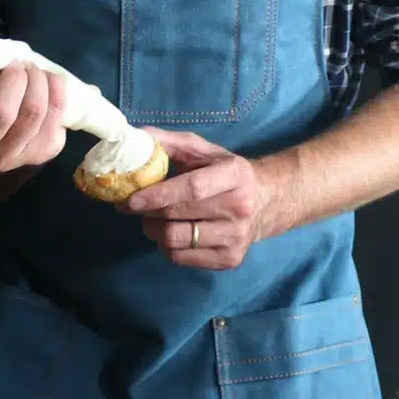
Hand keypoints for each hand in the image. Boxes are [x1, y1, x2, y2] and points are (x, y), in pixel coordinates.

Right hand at [0, 30, 67, 173]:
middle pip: (1, 113)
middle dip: (14, 78)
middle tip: (16, 64)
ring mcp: (4, 161)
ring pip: (32, 117)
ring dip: (38, 83)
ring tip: (33, 71)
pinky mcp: (35, 159)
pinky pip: (54, 126)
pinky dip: (57, 97)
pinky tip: (49, 84)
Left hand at [122, 128, 282, 269]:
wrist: (268, 201)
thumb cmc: (226, 172)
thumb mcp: (205, 151)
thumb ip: (170, 142)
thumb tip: (135, 139)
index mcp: (235, 175)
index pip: (193, 188)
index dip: (159, 194)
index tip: (132, 199)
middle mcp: (240, 208)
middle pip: (178, 215)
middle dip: (146, 211)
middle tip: (131, 204)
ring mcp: (236, 237)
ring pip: (175, 240)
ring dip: (153, 230)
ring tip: (152, 219)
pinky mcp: (230, 259)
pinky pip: (181, 258)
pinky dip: (165, 246)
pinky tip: (169, 233)